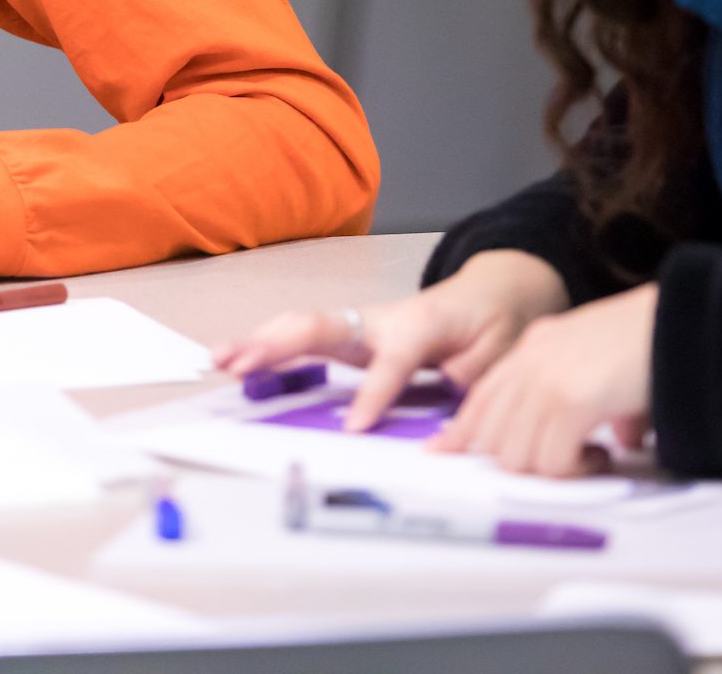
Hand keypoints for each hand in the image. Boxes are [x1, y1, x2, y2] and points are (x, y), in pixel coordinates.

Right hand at [212, 250, 568, 431]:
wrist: (489, 294)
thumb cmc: (491, 323)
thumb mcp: (500, 351)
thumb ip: (474, 373)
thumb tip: (444, 388)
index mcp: (418, 325)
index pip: (390, 362)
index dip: (374, 394)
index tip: (353, 428)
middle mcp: (378, 319)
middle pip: (322, 326)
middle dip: (279, 345)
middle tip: (241, 366)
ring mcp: (358, 324)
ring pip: (301, 326)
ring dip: (258, 342)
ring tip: (220, 361)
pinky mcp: (347, 334)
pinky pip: (301, 336)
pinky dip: (265, 345)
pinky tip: (234, 361)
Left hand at [429, 282, 657, 477]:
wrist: (682, 320)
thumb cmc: (652, 339)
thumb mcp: (602, 363)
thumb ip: (589, 396)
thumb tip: (613, 440)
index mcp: (535, 347)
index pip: (482, 396)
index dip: (463, 430)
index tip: (445, 451)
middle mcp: (532, 361)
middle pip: (492, 432)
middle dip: (519, 459)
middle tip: (561, 462)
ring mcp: (548, 380)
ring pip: (517, 454)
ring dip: (551, 468)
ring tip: (589, 457)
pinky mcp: (572, 400)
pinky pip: (553, 460)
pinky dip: (576, 470)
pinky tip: (603, 455)